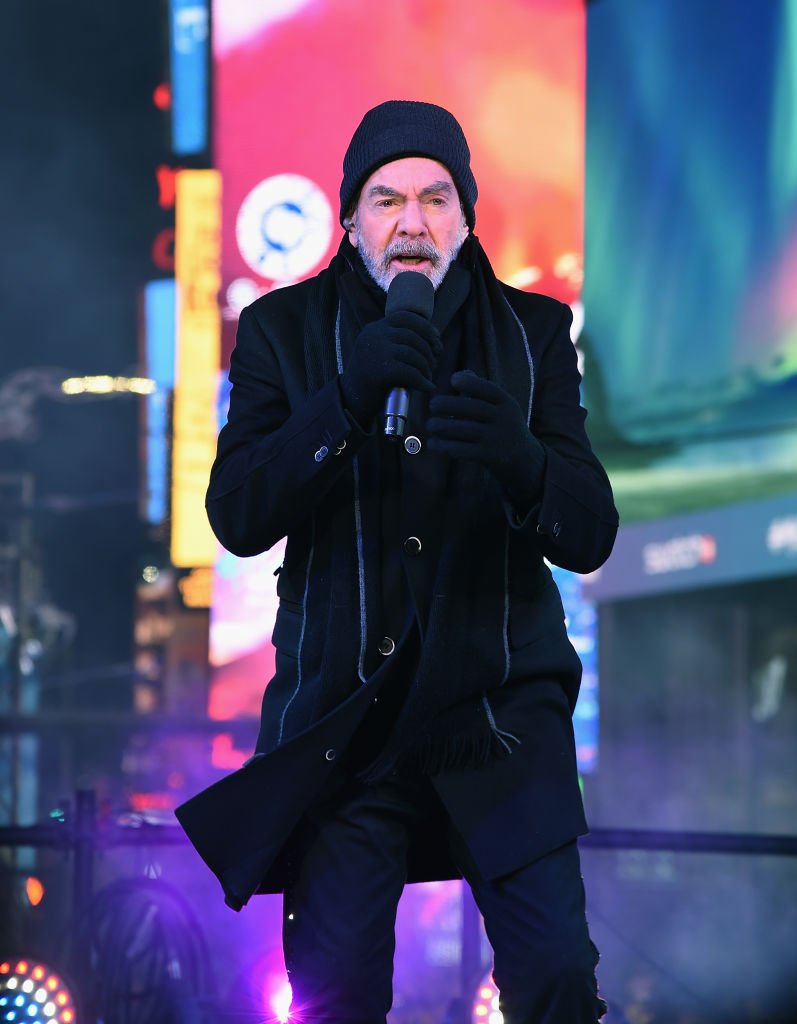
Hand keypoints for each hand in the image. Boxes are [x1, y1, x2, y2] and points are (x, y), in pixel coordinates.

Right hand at [340, 310, 440, 424]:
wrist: (351, 400)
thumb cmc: (372, 377)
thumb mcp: (380, 351)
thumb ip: (398, 342)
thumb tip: (435, 342)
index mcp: (374, 328)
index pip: (405, 317)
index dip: (425, 327)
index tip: (436, 339)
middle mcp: (374, 336)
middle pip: (412, 335)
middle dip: (429, 350)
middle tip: (434, 364)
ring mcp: (376, 352)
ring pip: (413, 353)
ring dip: (427, 366)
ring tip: (429, 377)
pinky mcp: (380, 371)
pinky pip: (411, 372)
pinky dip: (423, 381)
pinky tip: (428, 388)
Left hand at [427, 370, 545, 509]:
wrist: (523, 459)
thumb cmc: (502, 426)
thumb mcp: (499, 407)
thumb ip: (480, 391)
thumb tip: (460, 374)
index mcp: (507, 403)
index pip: (490, 390)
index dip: (471, 383)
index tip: (452, 379)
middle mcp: (504, 419)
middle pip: (475, 408)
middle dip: (450, 404)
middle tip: (432, 405)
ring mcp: (497, 439)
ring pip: (465, 430)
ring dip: (443, 427)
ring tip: (430, 425)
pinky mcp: (489, 457)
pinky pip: (463, 450)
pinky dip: (445, 446)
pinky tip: (434, 443)